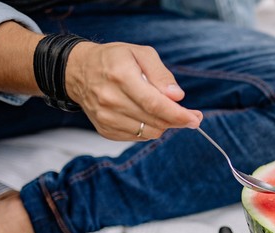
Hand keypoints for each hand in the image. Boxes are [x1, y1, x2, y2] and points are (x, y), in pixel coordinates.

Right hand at [65, 41, 202, 140]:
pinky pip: (138, 137)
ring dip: (163, 124)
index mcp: (121, 76)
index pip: (155, 104)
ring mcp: (106, 117)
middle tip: (189, 115)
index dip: (179, 115)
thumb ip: (161, 74)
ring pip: (149, 132)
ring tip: (164, 110)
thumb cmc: (114, 59)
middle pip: (155, 120)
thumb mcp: (140, 53)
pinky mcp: (105, 130)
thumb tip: (177, 96)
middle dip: (177, 120)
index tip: (195, 119)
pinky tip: (146, 115)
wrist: (79, 71)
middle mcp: (110, 99)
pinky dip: (148, 128)